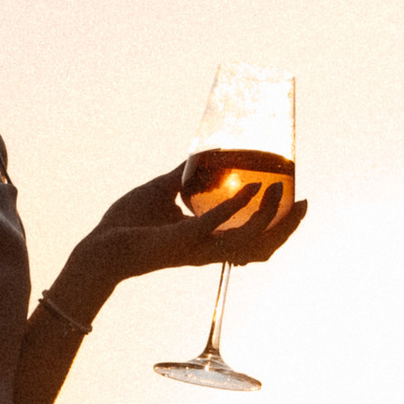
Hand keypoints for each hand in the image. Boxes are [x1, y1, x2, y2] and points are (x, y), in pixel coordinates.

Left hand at [73, 163, 309, 298]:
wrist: (99, 247)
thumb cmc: (126, 224)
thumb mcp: (161, 191)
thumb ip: (184, 176)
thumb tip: (200, 154)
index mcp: (206, 241)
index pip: (253, 241)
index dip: (278, 227)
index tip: (296, 203)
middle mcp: (207, 249)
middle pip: (260, 246)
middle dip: (286, 228)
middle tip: (304, 204)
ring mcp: (196, 247)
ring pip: (247, 240)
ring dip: (268, 215)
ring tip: (280, 190)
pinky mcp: (181, 240)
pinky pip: (215, 225)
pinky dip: (237, 206)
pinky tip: (253, 188)